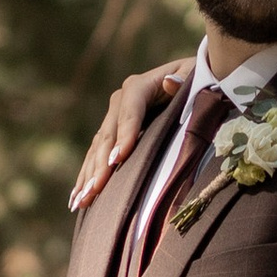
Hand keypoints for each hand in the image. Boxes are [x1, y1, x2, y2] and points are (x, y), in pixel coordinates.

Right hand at [71, 62, 188, 212]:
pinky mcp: (113, 133)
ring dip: (89, 175)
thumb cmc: (198, 80)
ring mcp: (114, 118)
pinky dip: (87, 175)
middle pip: (109, 134)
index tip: (118, 159)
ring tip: (81, 200)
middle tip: (95, 189)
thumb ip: (184, 81)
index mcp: (140, 86)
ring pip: (97, 148)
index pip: (130, 111)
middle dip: (101, 164)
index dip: (125, 134)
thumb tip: (170, 82)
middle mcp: (121, 100)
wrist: (191, 80)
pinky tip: (78, 196)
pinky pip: (96, 155)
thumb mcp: (196, 75)